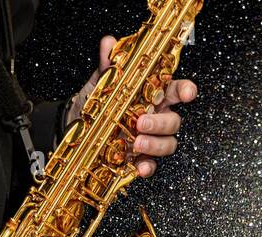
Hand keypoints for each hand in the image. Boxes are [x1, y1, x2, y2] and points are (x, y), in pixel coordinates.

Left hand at [69, 35, 198, 177]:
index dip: (186, 90)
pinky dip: (148, 168)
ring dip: (156, 144)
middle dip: (161, 122)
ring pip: (168, 143)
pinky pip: (153, 166)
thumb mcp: (100, 83)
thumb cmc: (95, 104)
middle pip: (174, 121)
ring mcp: (150, 139)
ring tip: (136, 143)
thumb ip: (108, 66)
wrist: (74, 129)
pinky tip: (138, 167)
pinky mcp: (140, 159)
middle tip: (141, 122)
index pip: (175, 91)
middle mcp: (155, 118)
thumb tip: (109, 43)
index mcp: (152, 96)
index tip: (188, 92)